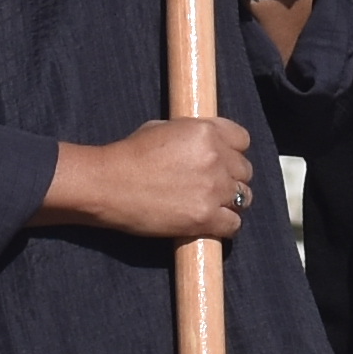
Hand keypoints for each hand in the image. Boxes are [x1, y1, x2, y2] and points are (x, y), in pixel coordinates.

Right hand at [40, 117, 257, 242]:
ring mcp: (212, 189)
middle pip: (245, 170)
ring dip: (231, 202)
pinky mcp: (204, 218)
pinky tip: (211, 223)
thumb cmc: (129, 154)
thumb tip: (208, 143)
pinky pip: (234, 225)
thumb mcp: (163, 127)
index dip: (233, 151)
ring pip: (244, 198)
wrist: (108, 185)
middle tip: (213, 186)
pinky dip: (225, 226)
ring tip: (214, 205)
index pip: (243, 140)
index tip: (224, 160)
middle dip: (231, 177)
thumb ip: (193, 134)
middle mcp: (216, 158)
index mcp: (206, 131)